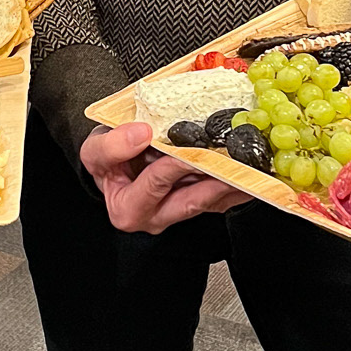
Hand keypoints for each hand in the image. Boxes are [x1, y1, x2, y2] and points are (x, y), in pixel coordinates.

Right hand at [80, 122, 244, 233]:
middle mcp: (157, 217)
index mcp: (129, 209)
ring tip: (256, 165)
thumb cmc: (107, 161)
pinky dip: (240, 183)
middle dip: (218, 180)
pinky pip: (222, 197)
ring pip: (213, 200)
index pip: (156, 183)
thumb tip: (141, 133)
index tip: (190, 147)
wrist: (115, 164)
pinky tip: (256, 171)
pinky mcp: (197, 205)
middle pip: (194, 200)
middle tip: (240, 163)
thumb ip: (111, 144)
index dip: (174, 164)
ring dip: (236, 183)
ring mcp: (180, 212)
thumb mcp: (94, 150)